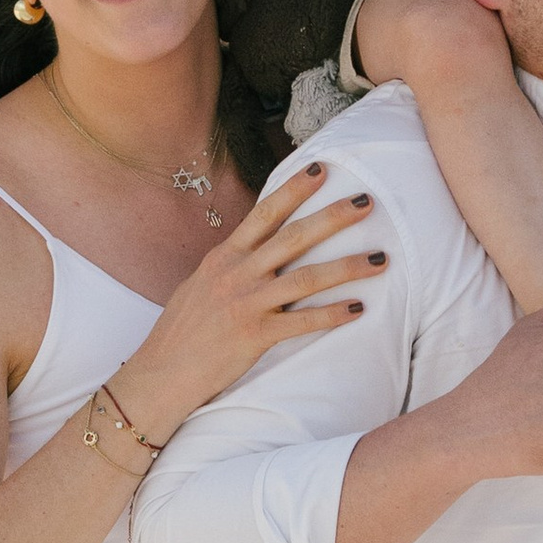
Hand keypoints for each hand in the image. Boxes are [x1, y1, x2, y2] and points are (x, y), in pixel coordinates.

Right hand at [125, 164, 387, 432]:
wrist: (161, 372)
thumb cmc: (182, 332)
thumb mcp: (201, 285)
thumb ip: (231, 266)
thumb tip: (254, 250)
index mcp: (224, 257)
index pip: (265, 214)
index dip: (294, 189)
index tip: (322, 169)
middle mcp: (236, 273)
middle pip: (293, 237)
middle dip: (333, 217)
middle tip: (366, 201)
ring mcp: (246, 304)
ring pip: (306, 278)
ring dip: (348, 267)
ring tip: (381, 258)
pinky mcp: (254, 336)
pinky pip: (302, 322)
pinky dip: (332, 315)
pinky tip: (358, 309)